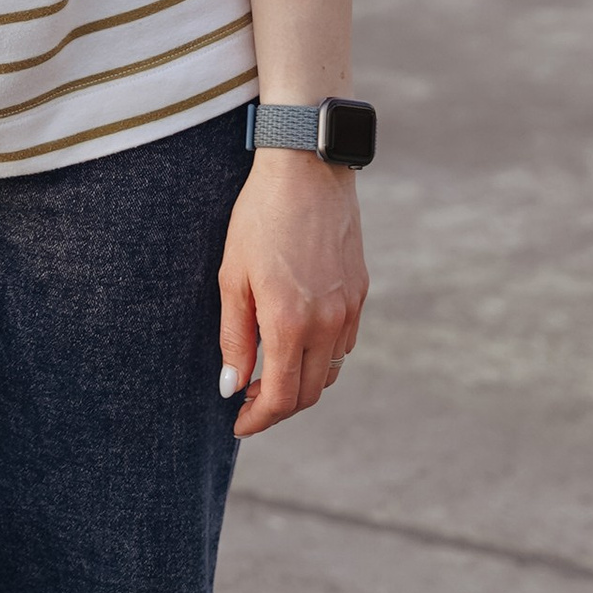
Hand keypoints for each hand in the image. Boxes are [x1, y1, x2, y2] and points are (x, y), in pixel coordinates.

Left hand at [218, 151, 365, 434]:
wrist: (307, 169)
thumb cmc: (260, 217)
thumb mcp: (233, 276)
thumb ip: (234, 337)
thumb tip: (231, 387)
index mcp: (290, 323)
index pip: (280, 397)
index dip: (258, 420)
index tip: (238, 424)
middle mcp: (327, 323)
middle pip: (308, 393)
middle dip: (277, 407)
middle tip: (247, 401)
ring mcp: (349, 309)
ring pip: (328, 371)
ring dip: (300, 382)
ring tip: (267, 371)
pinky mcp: (360, 292)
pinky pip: (342, 342)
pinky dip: (320, 355)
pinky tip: (296, 340)